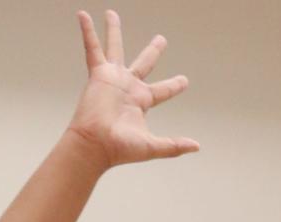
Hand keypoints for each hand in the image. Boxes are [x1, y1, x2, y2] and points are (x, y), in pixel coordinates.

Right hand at [67, 10, 198, 169]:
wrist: (96, 145)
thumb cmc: (120, 149)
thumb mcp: (153, 146)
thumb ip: (174, 145)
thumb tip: (197, 147)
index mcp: (142, 102)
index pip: (163, 90)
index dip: (174, 85)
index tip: (185, 80)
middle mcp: (128, 87)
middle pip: (144, 63)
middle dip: (153, 51)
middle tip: (161, 39)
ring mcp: (113, 79)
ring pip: (115, 48)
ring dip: (113, 31)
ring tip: (112, 13)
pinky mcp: (98, 74)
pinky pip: (92, 48)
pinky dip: (87, 31)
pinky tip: (83, 15)